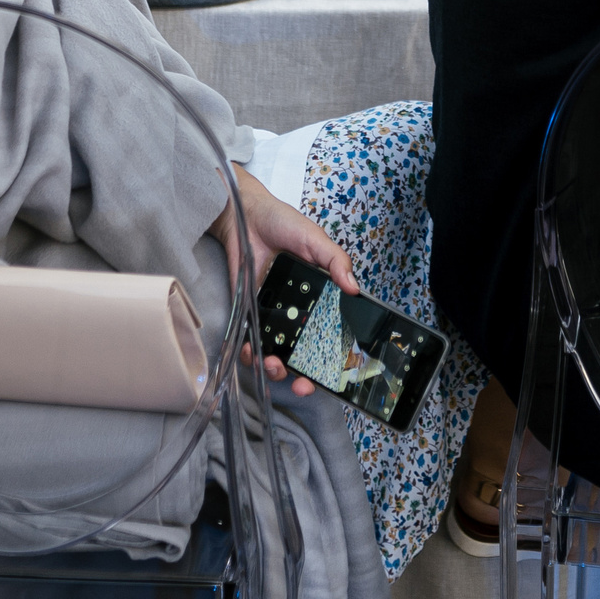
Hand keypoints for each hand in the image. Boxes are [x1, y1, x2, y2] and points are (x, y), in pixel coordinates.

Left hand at [213, 166, 359, 393]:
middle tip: (299, 383)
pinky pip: (248, 339)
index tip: (331, 377)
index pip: (329, 336)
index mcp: (318, 298)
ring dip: (274, 367)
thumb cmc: (283, 223)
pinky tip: (250, 352)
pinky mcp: (246, 311)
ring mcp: (270, 314)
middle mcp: (295, 311)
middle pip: (302, 354)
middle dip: (301, 376)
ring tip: (273, 365)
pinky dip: (248, 351)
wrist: (245, 215)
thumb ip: (336, 260)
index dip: (331, 360)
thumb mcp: (315, 239)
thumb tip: (354, 288)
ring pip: (274, 352)